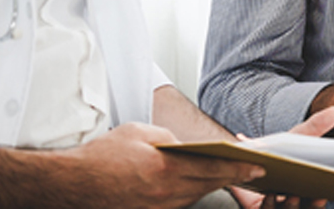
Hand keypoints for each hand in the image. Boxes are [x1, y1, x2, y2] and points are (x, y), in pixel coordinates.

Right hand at [69, 122, 264, 207]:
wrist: (74, 184)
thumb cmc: (102, 156)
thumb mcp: (139, 133)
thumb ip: (169, 139)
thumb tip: (187, 147)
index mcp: (165, 169)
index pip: (212, 168)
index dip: (239, 167)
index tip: (258, 165)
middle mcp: (165, 194)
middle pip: (210, 184)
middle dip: (233, 177)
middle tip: (255, 171)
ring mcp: (159, 208)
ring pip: (196, 195)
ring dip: (213, 184)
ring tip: (230, 173)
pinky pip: (180, 203)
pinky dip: (193, 192)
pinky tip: (199, 183)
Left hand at [229, 107, 333, 208]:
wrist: (243, 155)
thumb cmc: (275, 148)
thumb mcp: (295, 138)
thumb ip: (314, 127)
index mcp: (305, 190)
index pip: (315, 203)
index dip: (317, 204)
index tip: (320, 196)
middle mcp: (291, 201)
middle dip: (303, 206)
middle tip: (300, 195)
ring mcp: (274, 207)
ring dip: (288, 207)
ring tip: (287, 195)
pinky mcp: (255, 208)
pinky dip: (267, 206)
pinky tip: (268, 196)